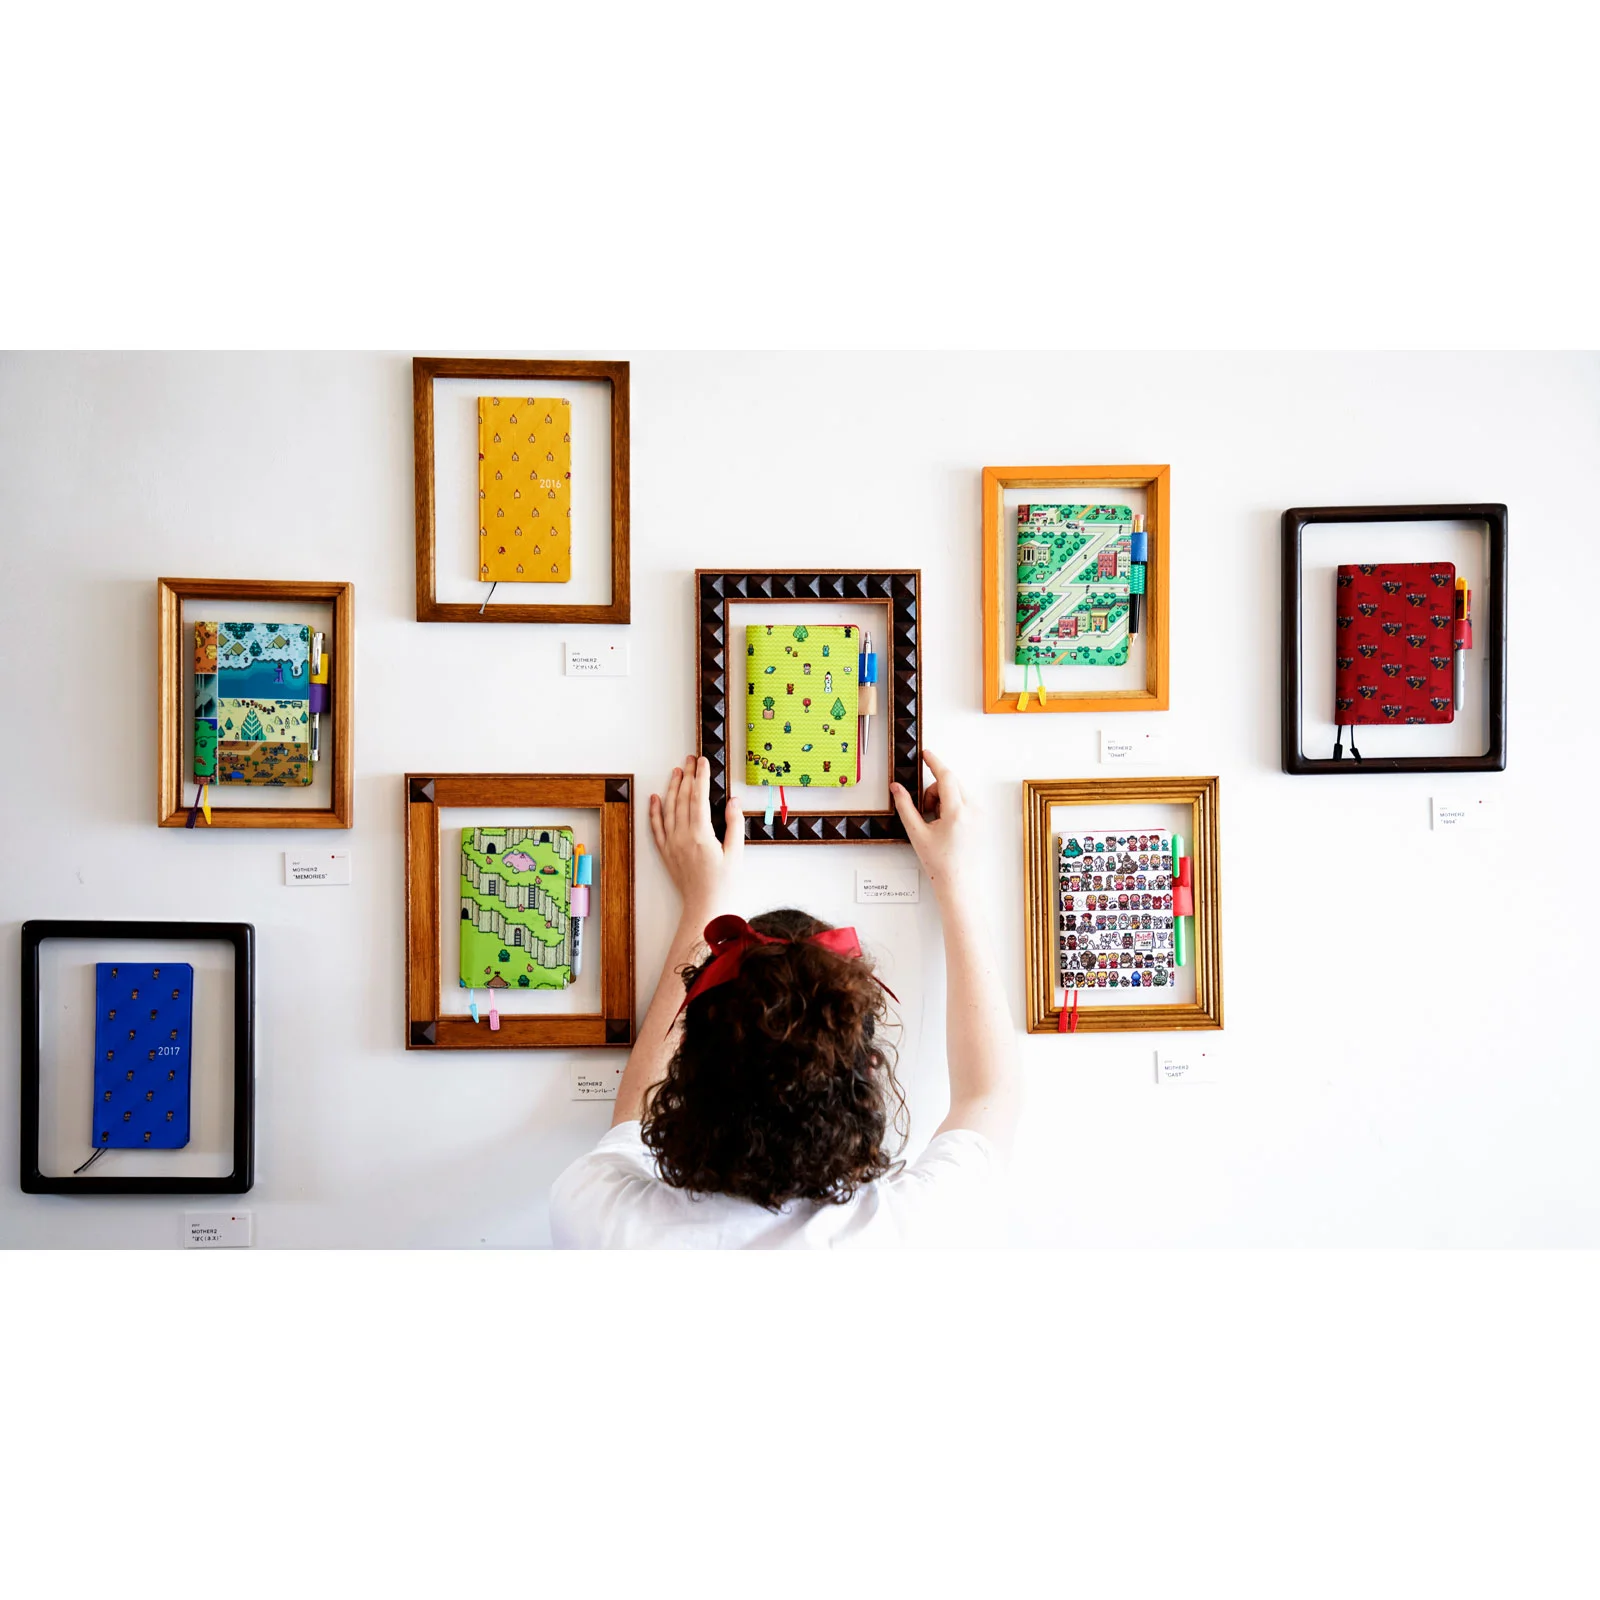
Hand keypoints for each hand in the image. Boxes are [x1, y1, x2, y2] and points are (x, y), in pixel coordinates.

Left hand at [649, 754, 742, 913]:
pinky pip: (656, 827)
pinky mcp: (666, 852)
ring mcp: (672, 844)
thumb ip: (734, 824)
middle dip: (688, 776)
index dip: (701, 777)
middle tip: (691, 759)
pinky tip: (655, 798)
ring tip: (676, 771)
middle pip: (684, 798)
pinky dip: (655, 811)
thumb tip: (733, 801)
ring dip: (672, 788)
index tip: (703, 762)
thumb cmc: (723, 884)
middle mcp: (682, 836)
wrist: (704, 907)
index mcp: (701, 834)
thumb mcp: (736, 853)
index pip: (699, 797)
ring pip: (669, 808)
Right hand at [890, 750, 974, 896]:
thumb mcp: (917, 833)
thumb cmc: (940, 863)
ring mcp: (980, 815)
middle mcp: (973, 811)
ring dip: (944, 798)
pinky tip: (946, 824)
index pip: (946, 777)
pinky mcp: (982, 820)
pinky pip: (966, 800)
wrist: (958, 882)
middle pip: (951, 783)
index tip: (926, 754)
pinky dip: (953, 805)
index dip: (934, 762)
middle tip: (925, 809)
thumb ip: (905, 806)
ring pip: (958, 791)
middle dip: (934, 790)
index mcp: (957, 812)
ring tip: (936, 820)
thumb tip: (896, 788)